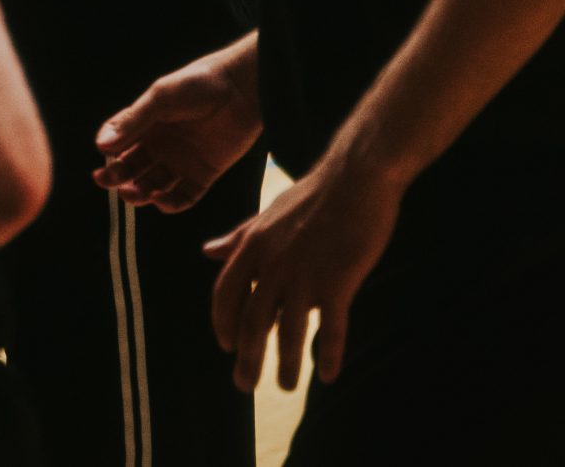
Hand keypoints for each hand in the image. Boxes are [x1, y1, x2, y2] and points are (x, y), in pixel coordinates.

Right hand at [94, 36, 263, 211]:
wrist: (242, 89)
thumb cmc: (198, 84)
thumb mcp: (160, 98)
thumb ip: (133, 121)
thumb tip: (101, 145)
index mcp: (147, 123)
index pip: (120, 141)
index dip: (108, 149)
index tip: (101, 156)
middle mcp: (161, 144)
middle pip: (132, 167)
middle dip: (117, 176)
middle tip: (106, 181)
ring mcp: (182, 161)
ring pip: (153, 185)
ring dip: (139, 192)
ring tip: (130, 193)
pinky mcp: (204, 175)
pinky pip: (183, 197)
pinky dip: (169, 203)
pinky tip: (159, 199)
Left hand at [202, 153, 401, 392]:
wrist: (356, 176)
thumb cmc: (314, 196)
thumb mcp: (267, 214)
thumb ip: (238, 238)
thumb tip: (208, 252)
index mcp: (253, 245)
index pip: (226, 294)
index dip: (223, 324)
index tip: (227, 347)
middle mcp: (273, 263)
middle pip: (252, 321)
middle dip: (246, 358)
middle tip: (244, 385)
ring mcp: (305, 274)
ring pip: (290, 332)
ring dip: (287, 364)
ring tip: (286, 387)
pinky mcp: (339, 280)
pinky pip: (331, 328)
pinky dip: (329, 355)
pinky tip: (329, 376)